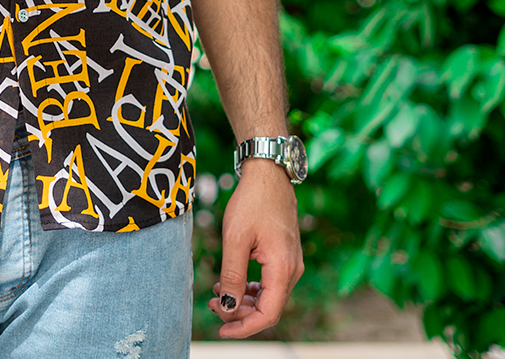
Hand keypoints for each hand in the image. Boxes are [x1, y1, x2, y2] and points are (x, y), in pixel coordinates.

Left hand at [208, 161, 302, 338]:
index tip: (221, 330)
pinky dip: (249, 288)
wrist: (268, 174)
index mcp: (283, 269)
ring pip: (268, 296)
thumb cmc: (252, 202)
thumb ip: (232, 274)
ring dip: (242, 301)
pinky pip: (269, 283)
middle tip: (212, 305)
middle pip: (268, 308)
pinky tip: (229, 282)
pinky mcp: (284, 256)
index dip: (244, 327)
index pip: (268, 314)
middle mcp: (292, 270)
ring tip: (216, 294)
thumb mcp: (235, 238)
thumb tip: (227, 306)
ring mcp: (290, 263)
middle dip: (239, 313)